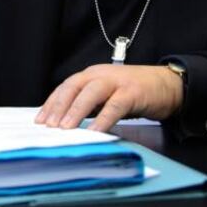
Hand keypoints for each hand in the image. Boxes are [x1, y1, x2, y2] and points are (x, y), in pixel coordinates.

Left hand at [35, 64, 182, 131]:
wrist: (167, 84)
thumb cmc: (134, 91)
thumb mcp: (106, 96)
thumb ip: (89, 105)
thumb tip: (65, 123)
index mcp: (91, 75)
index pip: (65, 87)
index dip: (51, 103)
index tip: (39, 119)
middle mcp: (100, 75)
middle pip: (73, 87)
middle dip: (58, 106)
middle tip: (48, 125)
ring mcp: (116, 82)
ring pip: (90, 93)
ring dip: (76, 111)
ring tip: (65, 128)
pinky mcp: (132, 92)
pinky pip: (115, 106)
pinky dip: (103, 119)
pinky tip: (95, 131)